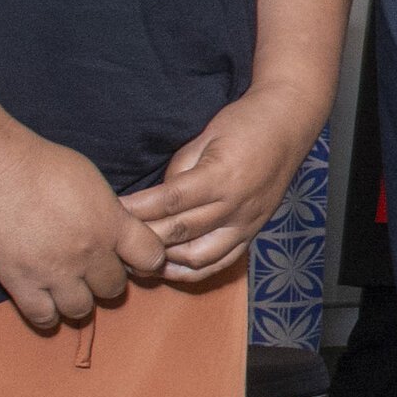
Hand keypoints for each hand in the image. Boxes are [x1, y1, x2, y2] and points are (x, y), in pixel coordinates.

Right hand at [0, 128, 163, 331]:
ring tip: (66, 285)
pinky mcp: (21, 283)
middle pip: (115, 288)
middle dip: (106, 279)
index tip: (134, 257)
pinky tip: (44, 301)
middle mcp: (90, 253)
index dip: (146, 259)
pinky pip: (44, 318)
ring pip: (82, 309)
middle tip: (91, 268)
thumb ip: (108, 211)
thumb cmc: (39, 162)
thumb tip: (115, 226)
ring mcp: (55, 272)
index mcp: (112, 224)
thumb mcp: (91, 179)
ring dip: (77, 300)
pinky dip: (47, 315)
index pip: (151, 258)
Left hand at [123, 85, 324, 283]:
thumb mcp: (203, 140)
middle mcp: (235, 205)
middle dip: (143, 238)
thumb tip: (156, 202)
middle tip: (113, 240)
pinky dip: (193, 271)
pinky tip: (169, 268)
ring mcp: (246, 223)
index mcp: (220, 177)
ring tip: (137, 257)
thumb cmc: (243, 125)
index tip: (109, 213)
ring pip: (199, 256)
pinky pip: (222, 262)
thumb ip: (179, 174)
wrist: (288, 126)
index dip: (136, 210)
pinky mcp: (253, 232)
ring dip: (165, 260)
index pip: (169, 201)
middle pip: (179, 232)